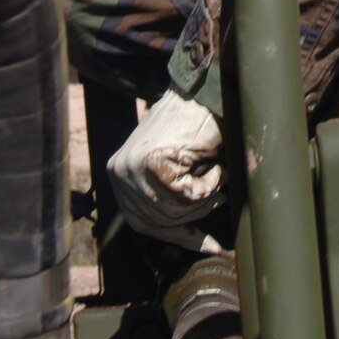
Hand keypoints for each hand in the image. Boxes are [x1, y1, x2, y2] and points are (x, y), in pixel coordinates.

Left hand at [107, 90, 225, 252]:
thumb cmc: (195, 127)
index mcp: (119, 174)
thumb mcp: (173, 169)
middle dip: (197, 214)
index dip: (180, 237)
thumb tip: (189, 241)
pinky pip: (188, 195)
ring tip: (216, 172)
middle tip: (219, 194)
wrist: (204, 93)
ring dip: (207, 196)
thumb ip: (168, 198)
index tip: (209, 246)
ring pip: (177, 210)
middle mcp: (119, 172)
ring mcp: (132, 167)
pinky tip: (215, 165)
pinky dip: (211, 183)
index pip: (145, 224)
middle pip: (162, 222)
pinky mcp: (152, 163)